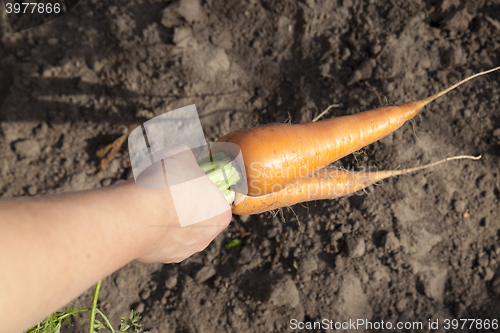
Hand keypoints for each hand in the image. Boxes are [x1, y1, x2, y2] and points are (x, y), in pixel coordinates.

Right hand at [134, 144, 231, 262]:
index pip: (218, 200)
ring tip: (153, 203)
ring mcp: (185, 251)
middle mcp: (207, 237)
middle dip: (186, 205)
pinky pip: (161, 241)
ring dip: (169, 219)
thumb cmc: (166, 185)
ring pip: (180, 231)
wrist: (137, 217)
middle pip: (200, 217)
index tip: (189, 181)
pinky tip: (143, 218)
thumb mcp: (180, 156)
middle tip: (169, 190)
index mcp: (220, 214)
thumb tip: (182, 157)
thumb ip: (186, 158)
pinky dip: (154, 230)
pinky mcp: (163, 258)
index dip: (204, 188)